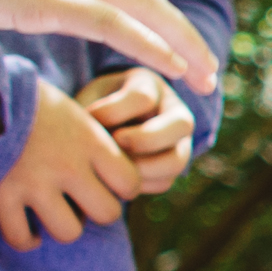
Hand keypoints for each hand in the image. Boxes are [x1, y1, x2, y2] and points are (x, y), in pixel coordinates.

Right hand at [0, 0, 222, 97]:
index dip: (154, 9)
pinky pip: (116, 25)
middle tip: (208, 66)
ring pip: (144, 8)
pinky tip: (175, 70)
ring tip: (207, 78)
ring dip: (182, 43)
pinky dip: (153, 46)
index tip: (174, 38)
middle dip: (181, 29)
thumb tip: (6, 1)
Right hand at [0, 78, 143, 249]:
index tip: (108, 182)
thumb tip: (117, 169)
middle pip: (107, 214)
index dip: (122, 187)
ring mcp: (33, 184)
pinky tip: (28, 230)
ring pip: (69, 233)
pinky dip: (26, 239)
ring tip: (54, 212)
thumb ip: (95, 142)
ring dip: (63, 226)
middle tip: (82, 200)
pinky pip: (21, 238)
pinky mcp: (1, 198)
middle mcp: (67, 166)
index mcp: (89, 141)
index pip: (130, 184)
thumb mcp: (72, 112)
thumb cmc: (26, 99)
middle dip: (97, 211)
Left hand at [79, 66, 197, 194]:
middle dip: (146, 138)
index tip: (90, 118)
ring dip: (144, 168)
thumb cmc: (93, 105)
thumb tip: (97, 141)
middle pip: (182, 124)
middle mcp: (175, 112)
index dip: (115, 110)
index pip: (143, 97)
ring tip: (114, 169)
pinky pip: (164, 182)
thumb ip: (93, 113)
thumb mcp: (90, 98)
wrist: (100, 125)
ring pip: (177, 160)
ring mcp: (180, 142)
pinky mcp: (170, 168)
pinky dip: (140, 185)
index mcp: (150, 85)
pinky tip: (115, 182)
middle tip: (116, 143)